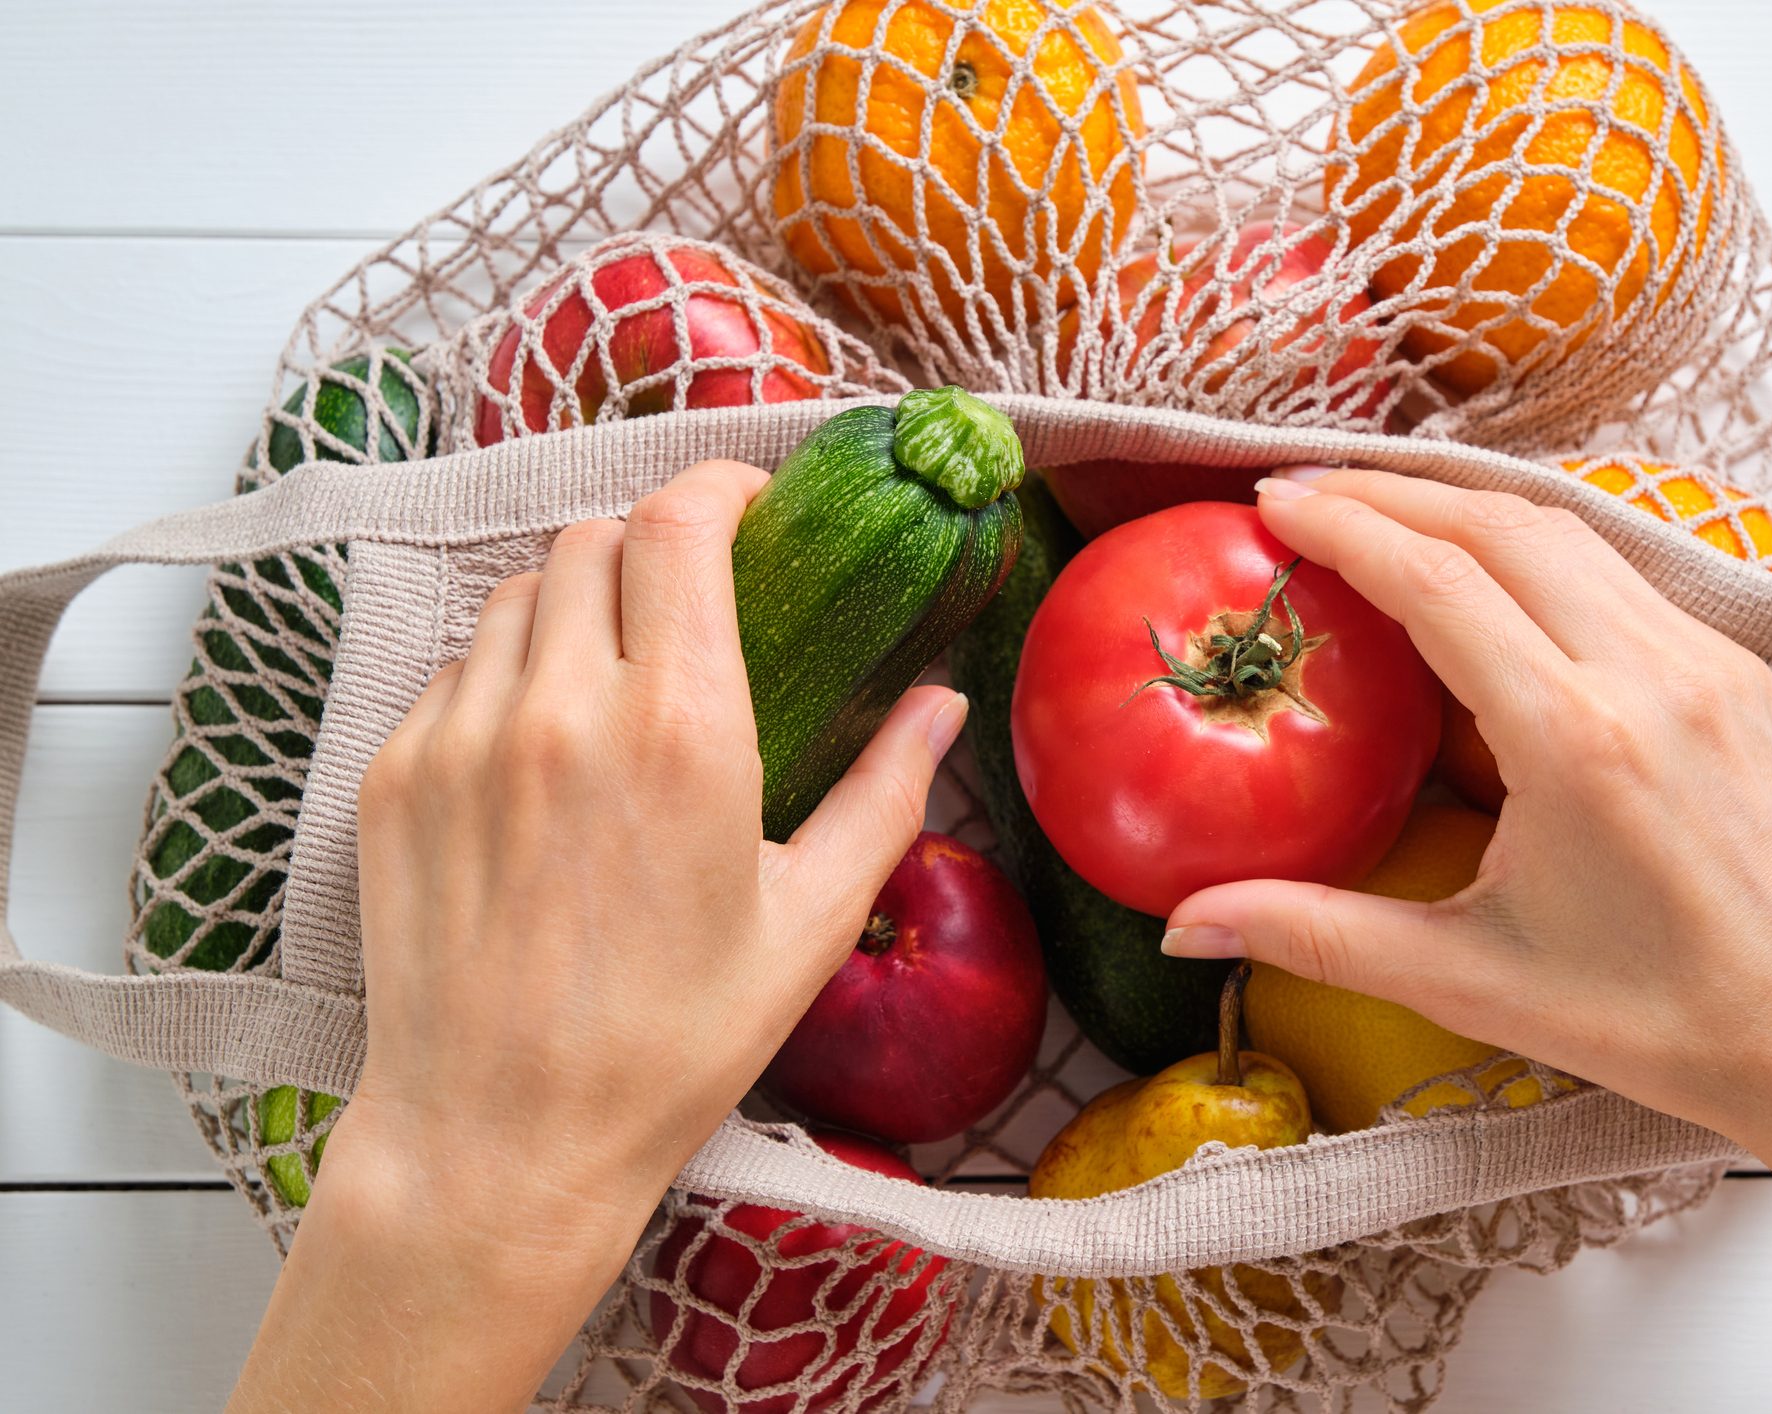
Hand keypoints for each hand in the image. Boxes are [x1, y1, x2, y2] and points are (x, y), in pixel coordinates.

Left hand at [230, 460, 965, 1413]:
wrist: (500, 1140)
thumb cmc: (672, 1044)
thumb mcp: (809, 923)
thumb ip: (886, 792)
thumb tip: (941, 702)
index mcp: (682, 731)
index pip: (681, 524)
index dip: (720, 486)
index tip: (752, 506)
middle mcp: (563, 710)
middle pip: (596, 539)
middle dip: (654, 547)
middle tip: (693, 604)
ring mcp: (462, 739)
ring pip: (520, 596)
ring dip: (578, 604)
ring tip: (616, 677)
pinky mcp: (396, 779)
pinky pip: (456, 671)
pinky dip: (508, 675)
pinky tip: (543, 751)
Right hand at [1164, 466, 1771, 1148]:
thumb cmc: (1658, 1022)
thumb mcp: (1469, 981)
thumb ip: (1316, 936)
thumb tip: (1183, 925)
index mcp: (1576, 740)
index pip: (1437, 580)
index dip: (1344, 525)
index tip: (1271, 505)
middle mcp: (1648, 673)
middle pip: (1500, 523)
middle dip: (1390, 490)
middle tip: (1304, 490)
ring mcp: (1707, 661)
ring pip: (1569, 527)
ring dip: (1465, 503)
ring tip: (1382, 508)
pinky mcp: (1740, 671)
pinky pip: (1622, 566)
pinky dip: (1538, 540)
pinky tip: (1490, 563)